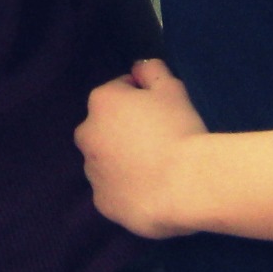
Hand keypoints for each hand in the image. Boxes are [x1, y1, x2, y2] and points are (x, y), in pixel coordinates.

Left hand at [74, 58, 209, 238]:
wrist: (186, 184)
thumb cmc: (180, 130)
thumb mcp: (173, 89)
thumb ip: (152, 71)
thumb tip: (139, 69)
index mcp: (101, 101)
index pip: (119, 91)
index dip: (142, 98)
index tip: (162, 112)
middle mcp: (87, 134)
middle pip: (106, 126)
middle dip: (124, 130)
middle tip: (159, 140)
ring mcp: (92, 172)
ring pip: (106, 160)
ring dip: (122, 160)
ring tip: (157, 169)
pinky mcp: (102, 202)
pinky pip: (113, 191)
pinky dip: (126, 189)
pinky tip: (151, 191)